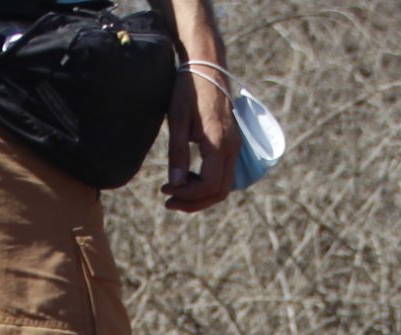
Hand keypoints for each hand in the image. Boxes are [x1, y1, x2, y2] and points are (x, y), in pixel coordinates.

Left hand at [162, 69, 237, 212]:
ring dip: (201, 195)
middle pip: (219, 192)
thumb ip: (178, 154)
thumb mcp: (177, 121)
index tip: (165, 191)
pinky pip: (224, 174)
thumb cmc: (189, 90)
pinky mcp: (232, 144)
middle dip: (194, 202)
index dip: (187, 194)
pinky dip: (207, 184)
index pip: (208, 185)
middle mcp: (232, 148)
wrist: (206, 67)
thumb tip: (175, 184)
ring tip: (176, 192)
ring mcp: (235, 146)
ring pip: (223, 186)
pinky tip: (188, 179)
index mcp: (218, 143)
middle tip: (169, 201)